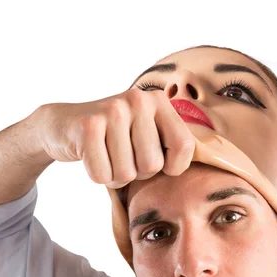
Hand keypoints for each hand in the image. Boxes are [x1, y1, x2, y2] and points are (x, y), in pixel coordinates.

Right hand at [33, 88, 195, 188]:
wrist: (64, 124)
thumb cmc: (115, 137)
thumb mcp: (148, 132)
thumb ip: (174, 143)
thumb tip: (212, 168)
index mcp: (159, 102)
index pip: (185, 148)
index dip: (173, 168)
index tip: (160, 164)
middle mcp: (138, 100)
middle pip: (152, 166)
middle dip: (137, 172)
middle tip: (122, 155)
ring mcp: (112, 110)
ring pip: (126, 174)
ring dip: (115, 175)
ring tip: (107, 155)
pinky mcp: (88, 126)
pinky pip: (102, 175)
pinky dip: (96, 175)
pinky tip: (91, 156)